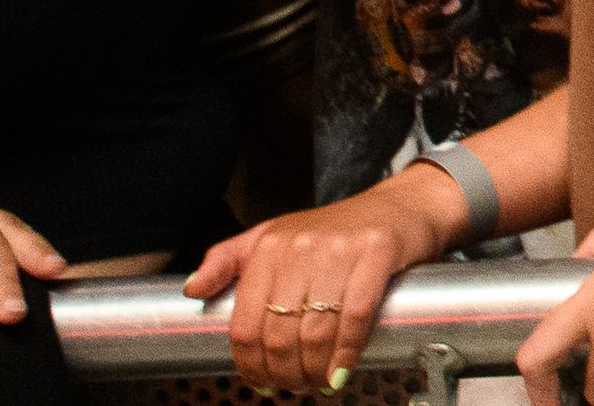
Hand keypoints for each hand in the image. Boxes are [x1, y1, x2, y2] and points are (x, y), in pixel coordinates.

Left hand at [182, 160, 461, 393]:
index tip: (260, 383)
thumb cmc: (336, 228)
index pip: (246, 324)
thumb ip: (227, 260)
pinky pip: (356, 316)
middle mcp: (300, 246)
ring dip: (314, 370)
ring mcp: (339, 249)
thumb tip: (192, 289)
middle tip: (293, 387)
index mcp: (268, 246)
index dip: (251, 365)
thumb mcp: (274, 235)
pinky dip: (346, 353)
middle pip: (280, 334)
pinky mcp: (377, 252)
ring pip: (316, 331)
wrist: (401, 205)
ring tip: (316, 383)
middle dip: (285, 374)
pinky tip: (341, 371)